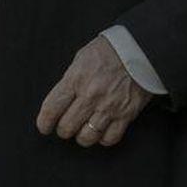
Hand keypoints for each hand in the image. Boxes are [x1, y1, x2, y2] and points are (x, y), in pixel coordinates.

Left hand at [36, 35, 152, 147]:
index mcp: (76, 79)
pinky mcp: (126, 114)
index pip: (51, 109)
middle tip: (66, 125)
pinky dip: (103, 138)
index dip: (44, 122)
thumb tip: (62, 99)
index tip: (45, 126)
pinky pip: (109, 138)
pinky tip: (102, 130)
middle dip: (63, 129)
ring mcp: (109, 107)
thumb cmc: (112, 49)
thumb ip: (70, 79)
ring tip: (83, 129)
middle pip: (67, 127)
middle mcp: (90, 96)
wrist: (142, 48)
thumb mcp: (82, 58)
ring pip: (86, 137)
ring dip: (82, 136)